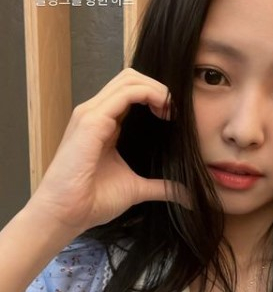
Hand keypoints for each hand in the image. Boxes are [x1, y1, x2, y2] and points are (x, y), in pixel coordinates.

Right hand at [28, 68, 188, 234]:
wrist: (66, 213)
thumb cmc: (92, 201)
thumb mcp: (135, 188)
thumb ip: (160, 186)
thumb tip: (186, 195)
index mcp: (103, 124)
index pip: (130, 91)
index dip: (156, 95)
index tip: (174, 116)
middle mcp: (95, 113)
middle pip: (130, 78)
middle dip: (158, 87)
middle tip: (174, 111)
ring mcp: (91, 114)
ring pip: (128, 79)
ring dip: (156, 89)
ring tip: (170, 110)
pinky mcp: (91, 121)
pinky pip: (125, 93)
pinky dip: (149, 94)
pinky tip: (163, 111)